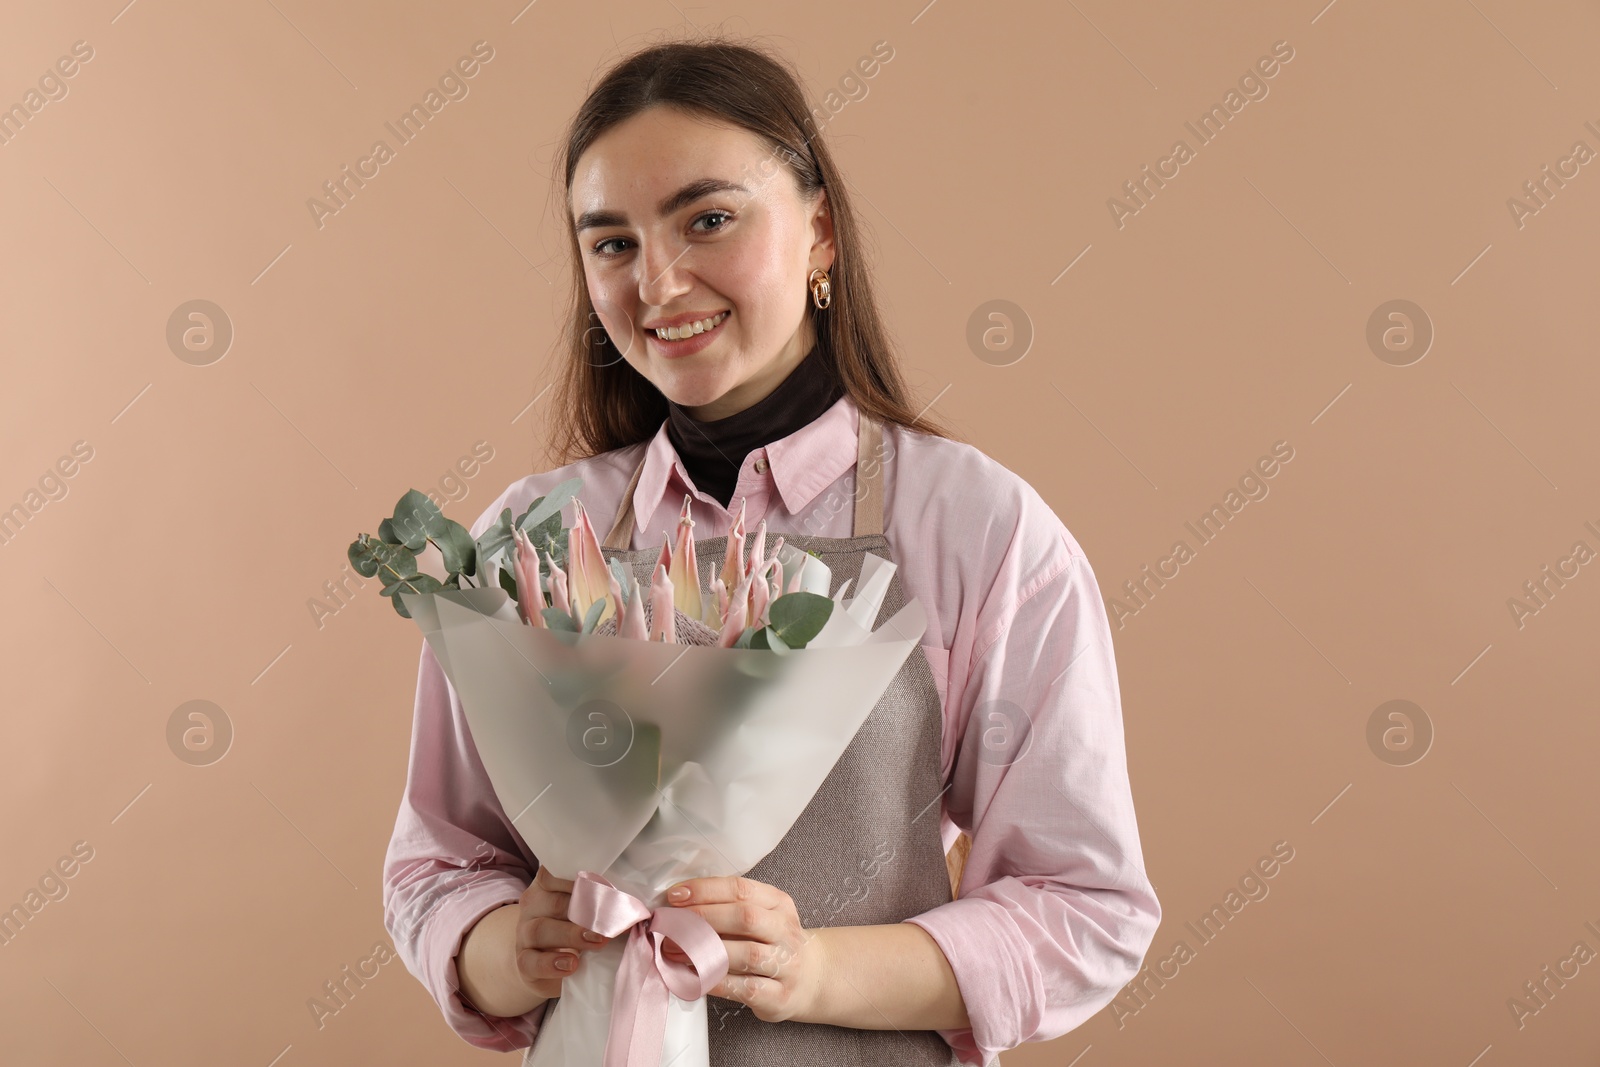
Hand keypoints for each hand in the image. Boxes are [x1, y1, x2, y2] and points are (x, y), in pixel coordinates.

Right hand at [513, 863, 613, 999]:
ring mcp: (523, 934)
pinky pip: (530, 961)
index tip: (606, 883)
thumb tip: (644, 904)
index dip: (578, 876)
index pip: (555, 872)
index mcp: (548, 885)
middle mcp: (533, 905)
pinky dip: (551, 963)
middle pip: (554, 901)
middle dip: (585, 910)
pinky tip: (571, 965)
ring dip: (571, 935)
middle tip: (611, 920)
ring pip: (540, 929)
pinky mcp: (523, 962)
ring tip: (597, 942)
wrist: (542, 964)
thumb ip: (603, 904)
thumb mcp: (586, 912)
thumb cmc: (573, 929)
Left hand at [659, 875, 826, 1023]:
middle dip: (703, 918)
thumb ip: (729, 907)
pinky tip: (694, 977)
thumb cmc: (772, 943)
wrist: (811, 978)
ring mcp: (787, 965)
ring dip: (705, 952)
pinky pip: (744, 988)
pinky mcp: (779, 996)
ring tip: (673, 951)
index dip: (705, 890)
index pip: (741, 889)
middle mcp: (786, 931)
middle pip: (745, 917)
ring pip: (746, 954)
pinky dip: (716, 981)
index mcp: (779, 904)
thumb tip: (679, 905)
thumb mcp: (763, 915)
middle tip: (670, 925)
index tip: (675, 896)